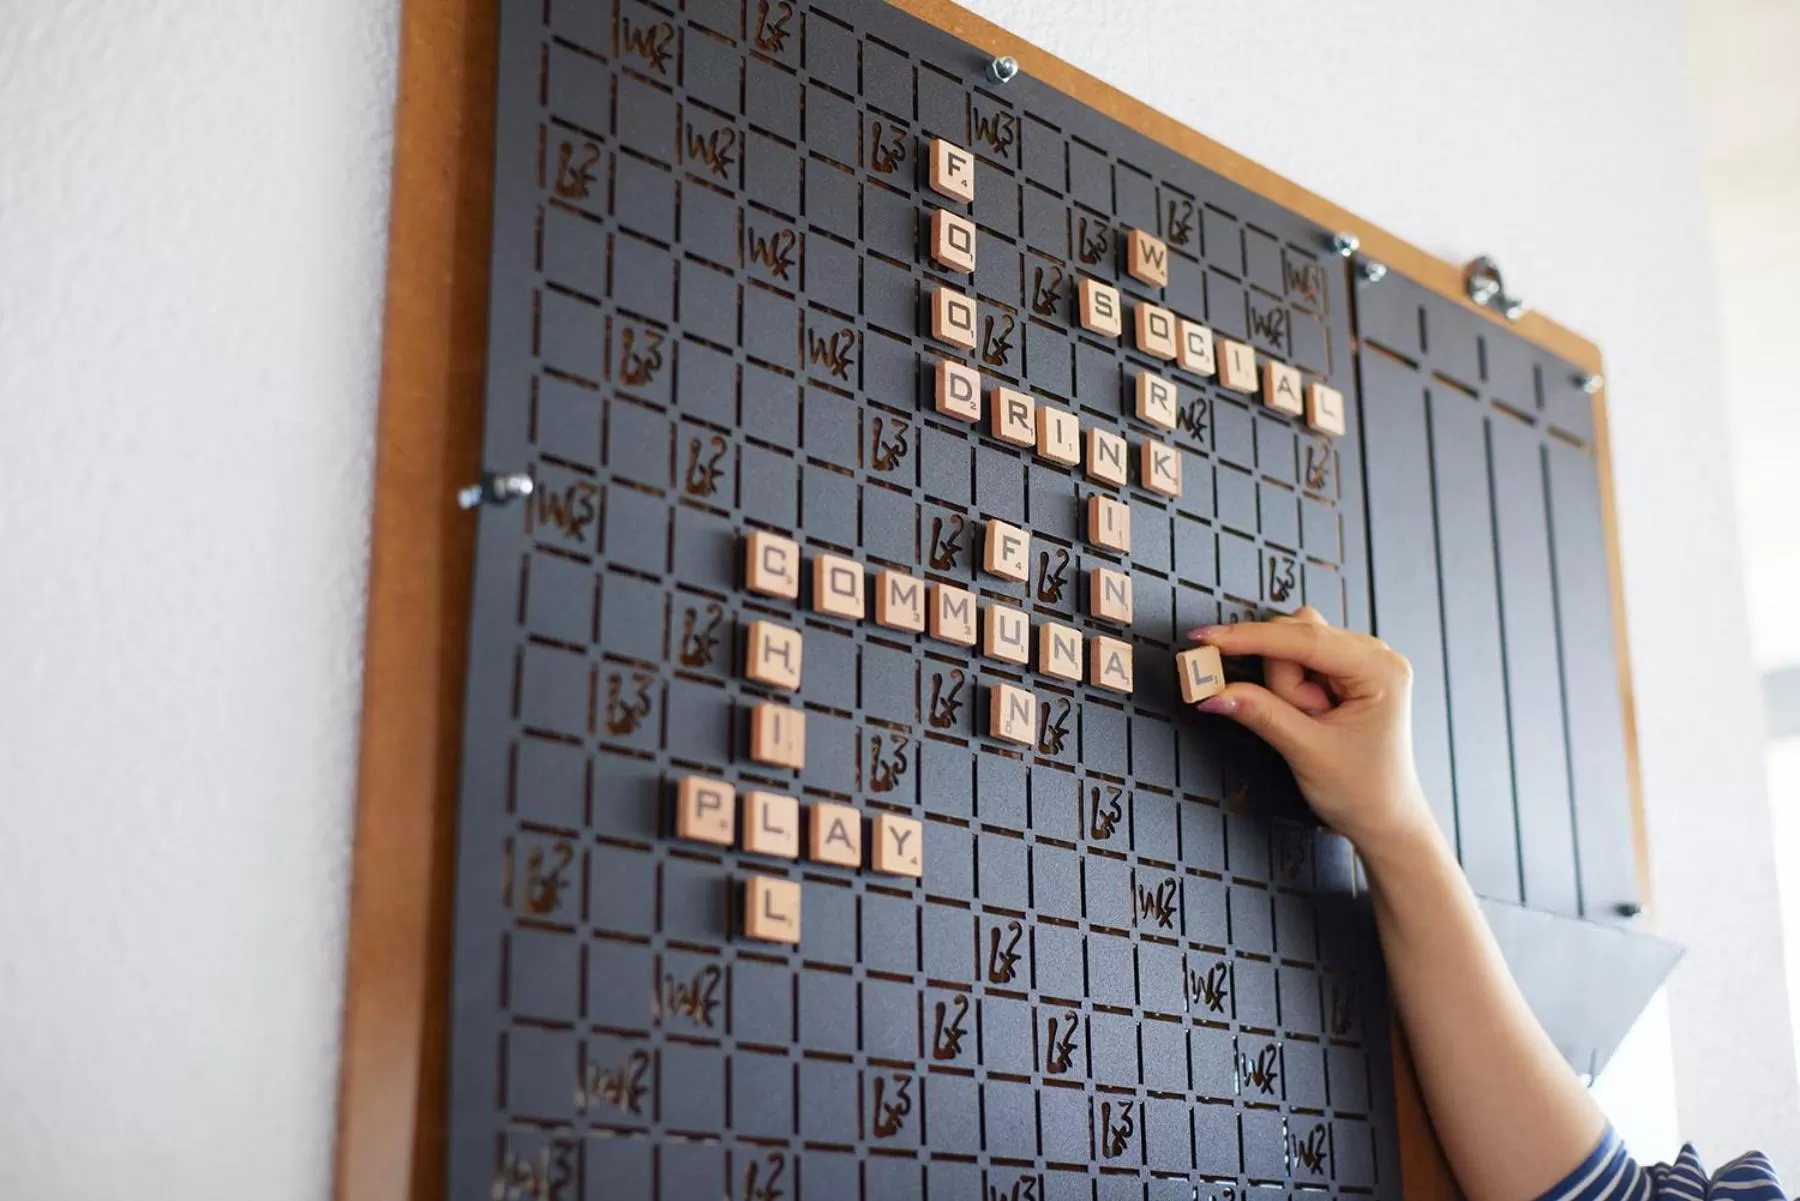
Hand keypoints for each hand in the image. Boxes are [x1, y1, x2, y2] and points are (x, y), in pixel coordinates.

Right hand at [1186, 608, 1436, 857]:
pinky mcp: (1344, 674)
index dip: (1250, 638)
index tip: (1208, 639)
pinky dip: (1291, 690)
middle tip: (1295, 722)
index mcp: (1379, 669)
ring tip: (1310, 724)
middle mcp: (1375, 656)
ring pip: (1292, 651)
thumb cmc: (1366, 791)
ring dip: (1286, 688)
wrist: (1384, 819)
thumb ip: (1261, 714)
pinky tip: (1309, 715)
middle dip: (1280, 682)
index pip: (1304, 638)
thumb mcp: (1308, 752)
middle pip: (1295, 639)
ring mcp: (1359, 663)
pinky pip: (1298, 664)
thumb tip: (1215, 691)